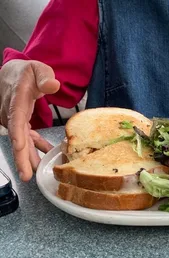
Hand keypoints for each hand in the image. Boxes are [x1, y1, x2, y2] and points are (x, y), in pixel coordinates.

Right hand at [0, 60, 59, 180]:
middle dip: (20, 157)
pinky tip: (46, 153)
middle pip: (16, 137)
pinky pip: (28, 137)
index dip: (17, 134)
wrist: (14, 74)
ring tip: (33, 173)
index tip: (19, 148)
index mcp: (17, 100)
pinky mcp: (21, 122)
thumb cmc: (27, 72)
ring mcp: (15, 119)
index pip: (15, 119)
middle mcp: (12, 112)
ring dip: (27, 157)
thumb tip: (53, 85)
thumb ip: (45, 77)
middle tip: (26, 175)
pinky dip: (36, 146)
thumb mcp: (38, 69)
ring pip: (21, 141)